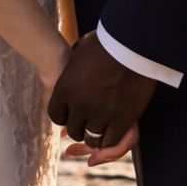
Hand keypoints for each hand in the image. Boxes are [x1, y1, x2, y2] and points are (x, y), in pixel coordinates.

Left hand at [45, 31, 156, 165]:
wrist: (130, 44)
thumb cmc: (105, 43)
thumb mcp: (79, 53)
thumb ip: (73, 67)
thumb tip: (72, 63)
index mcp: (64, 89)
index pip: (56, 116)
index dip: (65, 117)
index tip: (72, 114)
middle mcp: (79, 105)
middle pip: (74, 131)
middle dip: (80, 128)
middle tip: (89, 122)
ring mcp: (100, 115)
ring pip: (92, 140)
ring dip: (95, 137)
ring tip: (101, 128)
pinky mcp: (122, 121)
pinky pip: (111, 142)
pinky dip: (110, 143)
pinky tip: (112, 134)